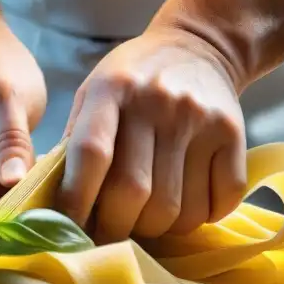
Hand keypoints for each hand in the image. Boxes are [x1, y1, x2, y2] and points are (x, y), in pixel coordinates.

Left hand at [57, 27, 246, 241]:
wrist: (199, 47)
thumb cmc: (132, 81)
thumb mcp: (92, 94)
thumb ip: (72, 144)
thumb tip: (50, 204)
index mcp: (113, 89)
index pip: (92, 154)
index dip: (76, 201)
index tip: (68, 230)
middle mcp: (158, 101)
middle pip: (133, 191)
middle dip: (114, 228)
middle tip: (107, 235)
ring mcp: (200, 118)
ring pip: (175, 208)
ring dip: (155, 230)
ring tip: (145, 220)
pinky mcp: (233, 134)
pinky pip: (218, 202)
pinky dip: (199, 220)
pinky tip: (184, 208)